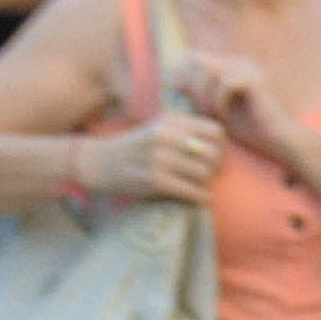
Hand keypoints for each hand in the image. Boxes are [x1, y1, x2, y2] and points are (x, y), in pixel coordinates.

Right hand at [90, 109, 225, 205]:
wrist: (98, 162)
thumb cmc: (136, 149)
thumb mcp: (158, 129)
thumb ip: (186, 132)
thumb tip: (222, 146)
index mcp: (170, 121)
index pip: (216, 131)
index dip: (221, 147)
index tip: (211, 157)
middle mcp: (165, 136)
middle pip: (214, 155)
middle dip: (214, 168)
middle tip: (204, 175)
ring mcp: (159, 157)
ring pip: (205, 174)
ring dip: (204, 183)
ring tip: (194, 184)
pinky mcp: (155, 180)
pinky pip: (194, 192)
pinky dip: (200, 198)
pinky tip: (195, 197)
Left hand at [167, 46, 285, 149]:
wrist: (281, 143)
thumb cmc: (250, 131)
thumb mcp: (216, 109)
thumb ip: (198, 94)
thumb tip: (172, 84)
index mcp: (231, 67)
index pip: (193, 58)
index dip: (180, 75)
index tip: (179, 98)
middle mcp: (239, 63)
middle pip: (197, 58)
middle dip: (189, 84)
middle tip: (193, 107)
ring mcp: (249, 69)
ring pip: (209, 70)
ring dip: (203, 94)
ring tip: (210, 114)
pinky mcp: (256, 81)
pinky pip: (225, 83)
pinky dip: (219, 101)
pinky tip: (224, 116)